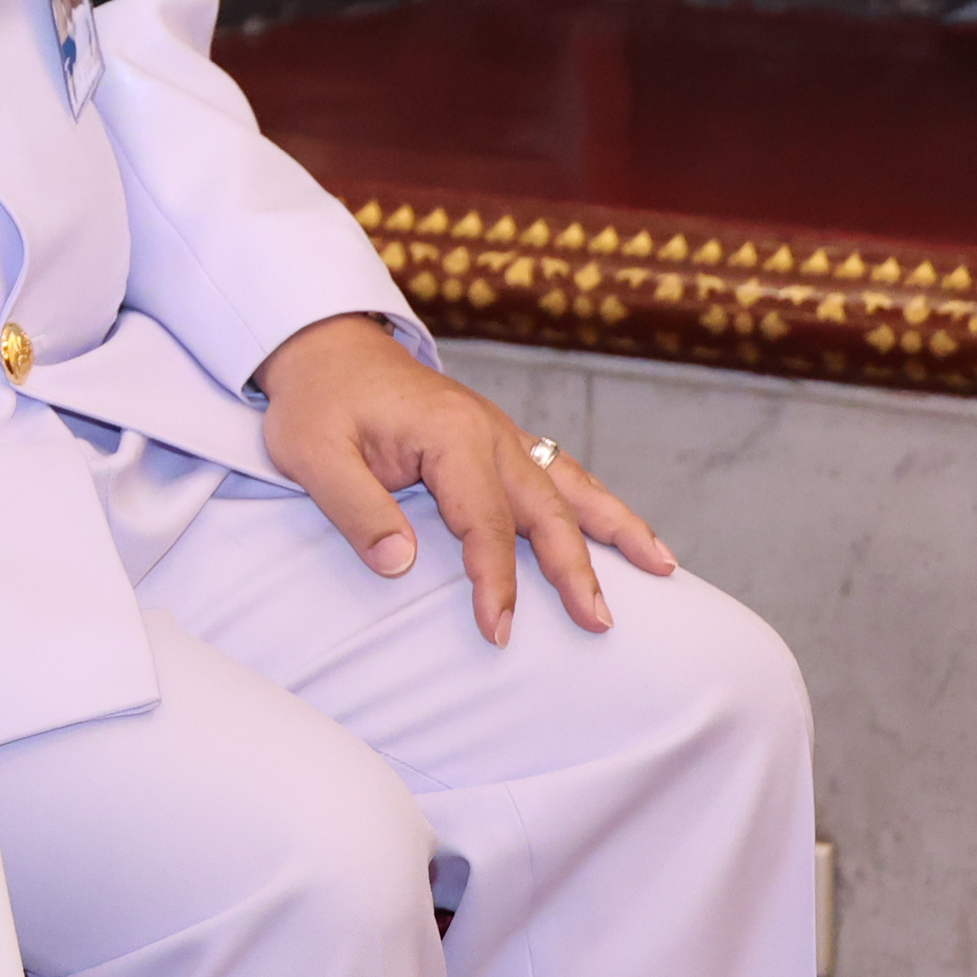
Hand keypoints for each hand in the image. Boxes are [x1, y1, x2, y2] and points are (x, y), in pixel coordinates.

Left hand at [254, 313, 676, 645]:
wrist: (325, 346)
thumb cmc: (317, 401)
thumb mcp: (311, 453)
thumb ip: (355, 509)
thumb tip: (399, 564)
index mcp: (449, 433)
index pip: (485, 522)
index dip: (495, 580)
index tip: (498, 630)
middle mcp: (489, 431)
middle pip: (545, 507)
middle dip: (577, 569)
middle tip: (600, 624)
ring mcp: (500, 432)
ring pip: (570, 485)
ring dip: (616, 528)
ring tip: (665, 568)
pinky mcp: (498, 439)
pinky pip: (558, 473)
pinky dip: (596, 504)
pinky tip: (626, 532)